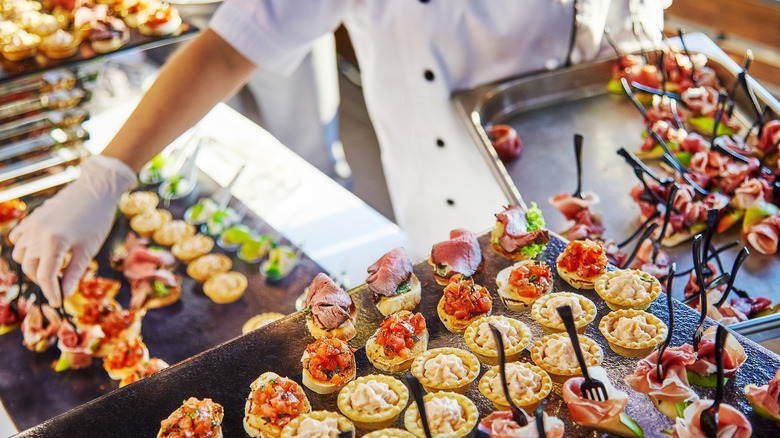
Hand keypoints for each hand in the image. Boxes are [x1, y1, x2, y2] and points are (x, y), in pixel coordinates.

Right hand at [9, 155, 136, 305]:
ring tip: (52, 267)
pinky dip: (24, 248)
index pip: (45, 276)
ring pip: (21, 254)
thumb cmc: (98, 220)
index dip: (51, 292)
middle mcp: (37, 233)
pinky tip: (39, 251)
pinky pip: (18, 237)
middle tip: (59, 284)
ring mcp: (32, 224)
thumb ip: (74, 273)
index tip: (58, 302)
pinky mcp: (32, 217)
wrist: (97, 190)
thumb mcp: (88, 249)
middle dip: (43, 279)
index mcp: (54, 243)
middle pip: (31, 267)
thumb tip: (64, 294)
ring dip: (32, 264)